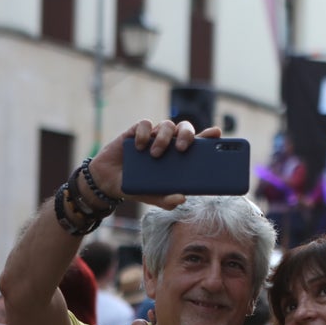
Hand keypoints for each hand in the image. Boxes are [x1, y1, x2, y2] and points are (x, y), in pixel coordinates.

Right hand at [92, 119, 222, 210]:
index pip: (198, 142)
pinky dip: (143, 133)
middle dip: (187, 134)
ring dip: (163, 138)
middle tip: (182, 148)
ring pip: (166, 125)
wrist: (108, 183)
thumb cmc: (137, 187)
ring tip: (155, 154)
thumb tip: (182, 198)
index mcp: (179, 156)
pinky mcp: (134, 132)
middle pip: (184, 128)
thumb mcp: (153, 197)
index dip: (208, 136)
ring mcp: (152, 136)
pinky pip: (143, 124)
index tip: (217, 133)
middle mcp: (168, 143)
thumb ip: (167, 200)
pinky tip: (139, 146)